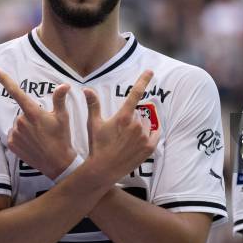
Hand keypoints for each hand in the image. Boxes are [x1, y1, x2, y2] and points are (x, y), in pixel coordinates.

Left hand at [0, 68, 76, 179]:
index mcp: (33, 112)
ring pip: (19, 124)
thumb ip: (60, 99)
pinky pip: (14, 134)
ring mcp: (15, 134)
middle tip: (45, 127)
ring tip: (40, 137)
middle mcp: (21, 122)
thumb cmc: (62, 138)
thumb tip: (64, 85)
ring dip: (27, 127)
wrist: (57, 163)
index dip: (5, 80)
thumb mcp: (63, 117)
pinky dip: (22, 136)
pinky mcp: (11, 144)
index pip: (17, 92)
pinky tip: (32, 143)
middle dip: (32, 116)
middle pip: (23, 112)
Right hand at [83, 70, 159, 184]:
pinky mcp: (149, 148)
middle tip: (119, 131)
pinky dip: (151, 134)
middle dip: (131, 118)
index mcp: (123, 117)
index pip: (135, 93)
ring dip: (139, 127)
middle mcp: (136, 125)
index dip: (143, 80)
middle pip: (138, 113)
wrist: (103, 170)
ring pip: (146, 123)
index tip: (150, 71)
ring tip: (126, 140)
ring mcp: (144, 137)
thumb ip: (93, 105)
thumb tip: (87, 89)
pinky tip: (140, 140)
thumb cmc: (97, 146)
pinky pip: (155, 133)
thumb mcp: (94, 124)